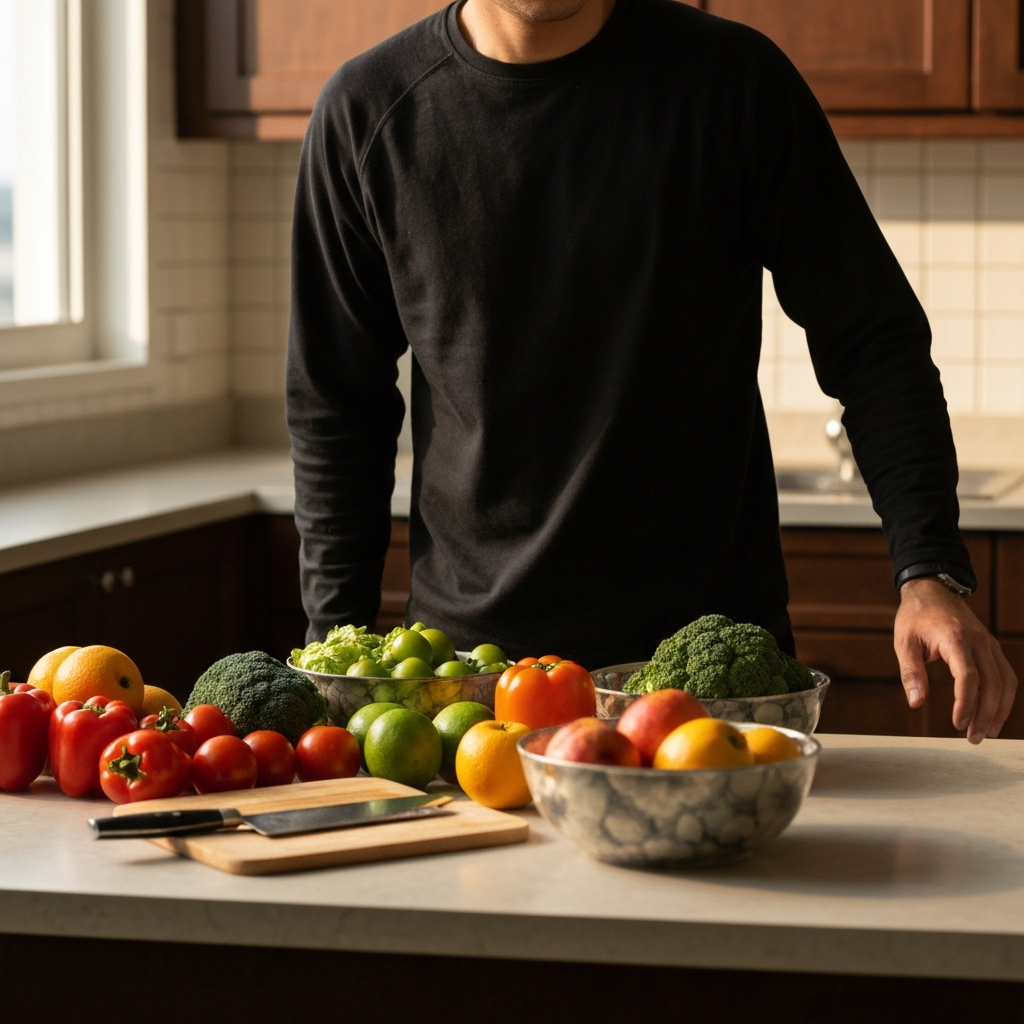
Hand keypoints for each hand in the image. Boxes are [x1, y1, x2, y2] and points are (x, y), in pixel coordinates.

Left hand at [894, 577, 1017, 743]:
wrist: (933, 591)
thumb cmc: (916, 617)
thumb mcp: (904, 642)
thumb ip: (911, 673)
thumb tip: (916, 703)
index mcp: (955, 639)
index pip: (968, 676)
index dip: (966, 703)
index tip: (958, 723)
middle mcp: (979, 642)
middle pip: (993, 684)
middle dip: (985, 714)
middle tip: (974, 738)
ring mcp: (989, 645)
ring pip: (1005, 682)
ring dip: (999, 710)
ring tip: (986, 732)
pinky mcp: (992, 648)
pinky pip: (1006, 675)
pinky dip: (1004, 697)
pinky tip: (995, 714)